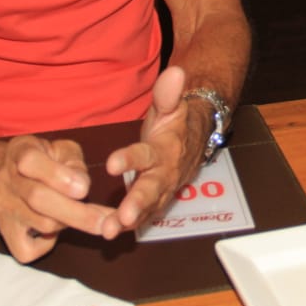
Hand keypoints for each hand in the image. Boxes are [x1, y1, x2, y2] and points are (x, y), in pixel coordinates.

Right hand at [0, 135, 117, 262]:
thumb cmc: (42, 158)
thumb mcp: (60, 148)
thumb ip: (74, 162)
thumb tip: (82, 186)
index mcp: (20, 151)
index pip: (30, 161)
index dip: (57, 176)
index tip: (83, 188)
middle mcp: (6, 180)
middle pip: (38, 199)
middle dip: (77, 212)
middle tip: (106, 221)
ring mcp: (3, 208)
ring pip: (40, 223)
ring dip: (69, 222)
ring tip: (81, 214)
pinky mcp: (4, 232)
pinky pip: (26, 250)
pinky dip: (46, 245)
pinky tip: (55, 231)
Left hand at [105, 66, 204, 231]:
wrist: (197, 139)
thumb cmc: (176, 122)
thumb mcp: (172, 106)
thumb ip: (169, 93)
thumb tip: (176, 71)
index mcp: (166, 149)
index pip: (147, 155)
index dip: (130, 159)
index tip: (112, 164)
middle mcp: (165, 173)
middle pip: (152, 189)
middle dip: (137, 204)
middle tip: (121, 217)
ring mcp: (162, 190)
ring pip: (147, 208)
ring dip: (130, 221)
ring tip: (110, 231)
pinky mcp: (156, 201)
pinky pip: (142, 216)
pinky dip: (127, 227)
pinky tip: (108, 234)